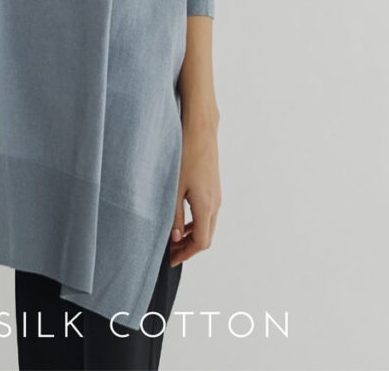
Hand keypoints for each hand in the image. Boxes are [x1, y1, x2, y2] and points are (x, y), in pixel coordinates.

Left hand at [169, 112, 220, 266]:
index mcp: (206, 206)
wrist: (200, 130)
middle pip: (206, 236)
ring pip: (208, 224)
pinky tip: (181, 218)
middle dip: (189, 247)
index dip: (186, 254)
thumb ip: (174, 215)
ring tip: (173, 236)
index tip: (171, 259)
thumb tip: (175, 238)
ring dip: (192, 234)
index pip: (201, 242)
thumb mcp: (174, 187)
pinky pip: (208, 212)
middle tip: (170, 251)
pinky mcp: (214, 186)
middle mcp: (216, 203)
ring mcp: (217, 194)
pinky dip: (196, 222)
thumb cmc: (185, 154)